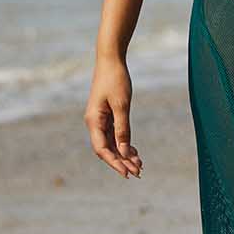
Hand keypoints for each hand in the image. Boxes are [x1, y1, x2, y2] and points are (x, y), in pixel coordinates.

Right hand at [84, 56, 141, 178]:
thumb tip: (124, 151)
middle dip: (122, 162)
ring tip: (140, 165)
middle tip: (139, 172)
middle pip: (107, 149)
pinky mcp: (107, 115)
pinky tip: (135, 152)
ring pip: (112, 144)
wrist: (111, 60)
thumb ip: (123, 128)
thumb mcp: (122, 105)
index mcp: (94, 121)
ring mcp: (100, 120)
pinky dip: (124, 144)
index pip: (102, 149)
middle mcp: (94, 123)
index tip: (127, 173)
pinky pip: (114, 135)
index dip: (115, 163)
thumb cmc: (116, 80)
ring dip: (124, 154)